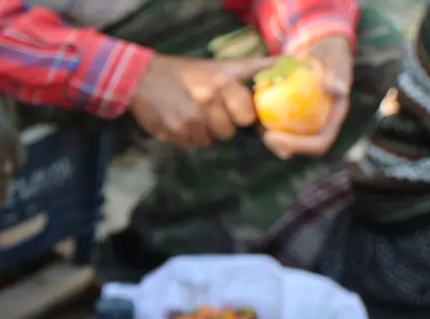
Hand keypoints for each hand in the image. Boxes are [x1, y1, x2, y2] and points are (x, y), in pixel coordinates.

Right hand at [129, 54, 278, 147]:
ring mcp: (189, 120)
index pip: (246, 117)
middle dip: (221, 125)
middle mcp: (207, 102)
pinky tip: (179, 121)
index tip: (233, 111)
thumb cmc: (187, 72)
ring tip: (192, 116)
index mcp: (222, 84)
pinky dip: (187, 137)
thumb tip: (287, 62)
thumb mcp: (220, 66)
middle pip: (228, 133)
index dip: (241, 116)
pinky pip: (191, 144)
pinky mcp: (173, 133)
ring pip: (209, 141)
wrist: (142, 78)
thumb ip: (253, 68)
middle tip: (208, 112)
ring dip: (203, 133)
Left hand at [262, 36, 353, 158]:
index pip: (319, 143)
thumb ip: (338, 72)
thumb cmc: (330, 54)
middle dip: (282, 148)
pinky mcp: (292, 117)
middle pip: (301, 148)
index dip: (299, 146)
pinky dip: (265, 124)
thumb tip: (337, 89)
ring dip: (271, 139)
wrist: (318, 51)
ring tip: (257, 126)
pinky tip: (252, 116)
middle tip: (266, 136)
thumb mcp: (336, 58)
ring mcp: (305, 123)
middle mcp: (320, 126)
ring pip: (286, 141)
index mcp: (333, 120)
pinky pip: (277, 126)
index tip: (276, 136)